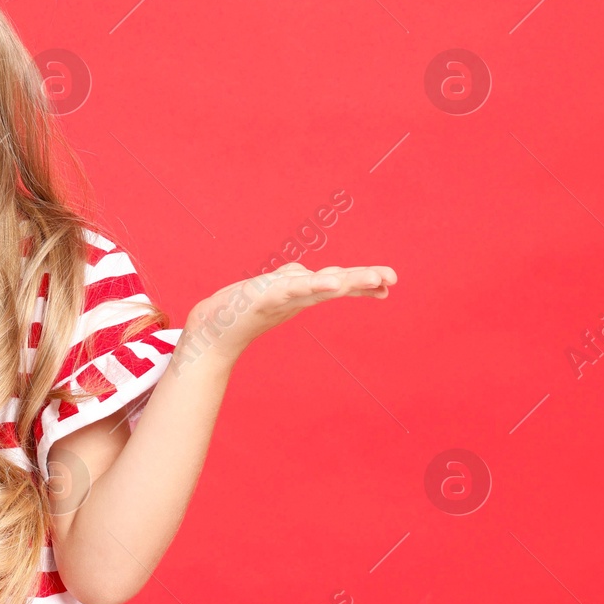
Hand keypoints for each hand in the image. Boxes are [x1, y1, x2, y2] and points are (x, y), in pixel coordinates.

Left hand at [183, 262, 398, 364]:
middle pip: (334, 282)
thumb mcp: (275, 291)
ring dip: (345, 281)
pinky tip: (329, 284)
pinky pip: (291, 288)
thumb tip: (316, 275)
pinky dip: (311, 285)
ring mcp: (281, 295)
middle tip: (392, 279)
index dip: (362, 281)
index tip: (389, 282)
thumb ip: (297, 282)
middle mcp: (296, 293)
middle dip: (363, 279)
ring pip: (318, 284)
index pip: (336, 281)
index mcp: (301, 291)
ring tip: (374, 279)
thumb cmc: (242, 310)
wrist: (212, 328)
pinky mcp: (264, 297)